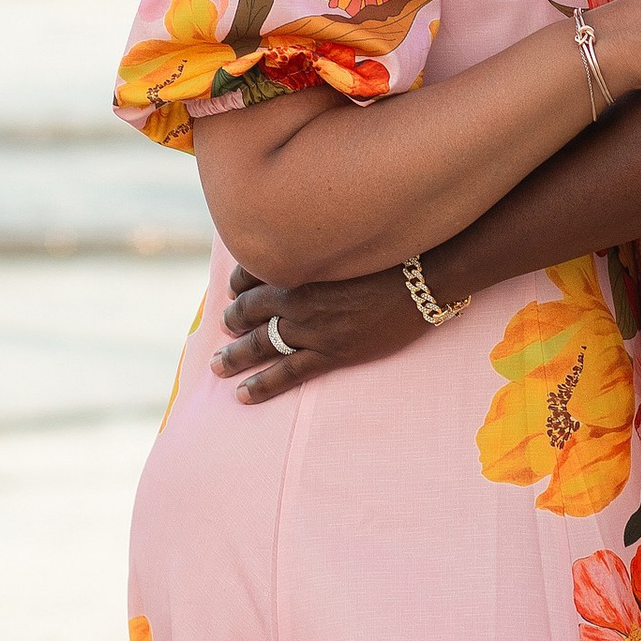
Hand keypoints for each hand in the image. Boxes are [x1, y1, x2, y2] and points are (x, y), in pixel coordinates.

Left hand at [212, 262, 429, 404]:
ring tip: (218, 366)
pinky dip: (261, 384)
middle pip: (250, 310)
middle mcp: (298, 297)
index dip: (239, 284)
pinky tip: (242, 394)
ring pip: (260, 343)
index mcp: (300, 267)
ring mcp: (312, 327)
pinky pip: (286, 372)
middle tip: (223, 330)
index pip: (253, 274)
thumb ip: (322, 251)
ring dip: (235, 355)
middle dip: (232, 321)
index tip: (234, 290)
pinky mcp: (331, 352)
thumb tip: (311, 251)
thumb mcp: (347, 246)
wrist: (422, 281)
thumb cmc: (392, 257)